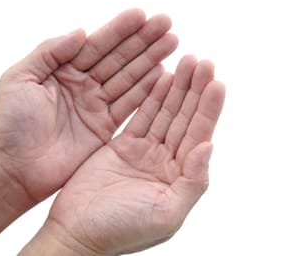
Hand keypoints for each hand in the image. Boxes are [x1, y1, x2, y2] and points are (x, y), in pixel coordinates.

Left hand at [0, 9, 177, 202]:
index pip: (97, 44)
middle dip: (144, 40)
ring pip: (130, 77)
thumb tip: (81, 32)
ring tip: (173, 42)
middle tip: (167, 23)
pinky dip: (148, 89)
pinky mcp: (106, 127)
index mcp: (63, 69)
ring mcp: (97, 105)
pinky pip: (131, 104)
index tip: (142, 14)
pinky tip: (164, 73)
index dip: (120, 29)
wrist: (14, 170)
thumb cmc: (9, 124)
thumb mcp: (19, 79)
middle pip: (120, 57)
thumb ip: (49, 52)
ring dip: (152, 59)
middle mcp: (84, 84)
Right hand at [27, 56, 224, 254]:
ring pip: (166, 112)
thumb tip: (209, 147)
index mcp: (181, 176)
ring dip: (178, 88)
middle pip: (186, 118)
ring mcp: (146, 151)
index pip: (199, 134)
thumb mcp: (167, 214)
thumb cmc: (122, 232)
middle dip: (196, 89)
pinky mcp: (123, 145)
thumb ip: (193, 181)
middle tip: (203, 62)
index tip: (217, 82)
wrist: (77, 234)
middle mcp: (167, 161)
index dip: (209, 108)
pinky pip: (143, 115)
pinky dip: (153, 96)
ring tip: (188, 61)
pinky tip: (163, 76)